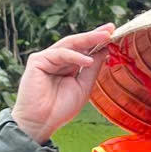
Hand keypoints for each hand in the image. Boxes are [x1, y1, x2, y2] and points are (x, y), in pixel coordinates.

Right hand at [11, 24, 114, 142]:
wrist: (41, 123)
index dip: (97, 41)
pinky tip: (89, 60)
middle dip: (94, 35)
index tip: (113, 32)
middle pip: (77, 43)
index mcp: (67, 66)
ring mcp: (46, 59)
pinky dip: (75, 56)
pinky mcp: (37, 61)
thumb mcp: (83, 86)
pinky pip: (60, 54)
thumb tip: (105, 50)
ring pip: (69, 44)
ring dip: (88, 40)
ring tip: (105, 37)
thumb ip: (92, 68)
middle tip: (110, 28)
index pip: (83, 49)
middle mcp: (56, 60)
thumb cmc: (60, 109)